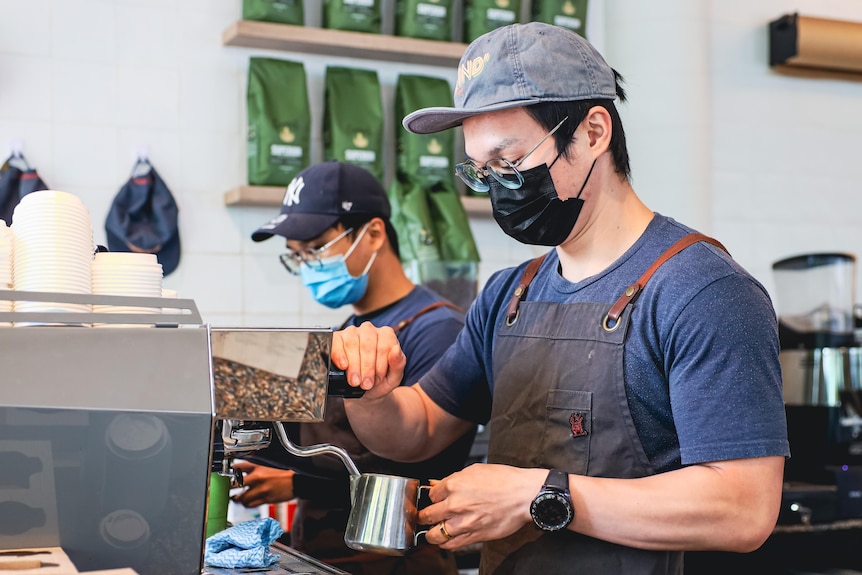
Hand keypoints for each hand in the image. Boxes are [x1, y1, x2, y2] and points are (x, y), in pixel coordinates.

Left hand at [231, 461, 295, 507]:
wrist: (297, 482)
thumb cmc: (284, 474)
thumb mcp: (268, 466)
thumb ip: (254, 468)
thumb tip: (241, 471)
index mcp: (258, 467)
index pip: (237, 467)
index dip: (230, 472)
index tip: (227, 476)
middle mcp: (258, 478)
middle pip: (235, 484)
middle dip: (230, 488)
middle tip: (230, 489)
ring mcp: (261, 489)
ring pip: (241, 498)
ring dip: (239, 499)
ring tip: (239, 498)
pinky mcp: (265, 499)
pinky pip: (250, 504)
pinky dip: (247, 504)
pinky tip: (248, 501)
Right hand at [331, 322, 405, 399]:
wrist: (363, 391)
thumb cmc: (380, 380)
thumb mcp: (394, 377)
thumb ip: (398, 363)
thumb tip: (396, 349)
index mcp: (386, 335)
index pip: (384, 345)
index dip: (380, 365)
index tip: (378, 380)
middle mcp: (369, 330)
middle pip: (368, 345)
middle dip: (367, 368)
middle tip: (366, 384)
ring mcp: (352, 332)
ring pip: (352, 343)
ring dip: (354, 365)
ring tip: (355, 381)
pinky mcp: (337, 338)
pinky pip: (336, 342)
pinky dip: (339, 354)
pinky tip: (343, 365)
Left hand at [418, 464, 546, 548]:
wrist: (524, 495)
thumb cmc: (505, 480)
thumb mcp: (475, 470)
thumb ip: (453, 478)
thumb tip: (437, 483)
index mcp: (454, 485)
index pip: (431, 494)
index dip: (432, 497)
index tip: (433, 499)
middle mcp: (456, 504)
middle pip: (427, 515)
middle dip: (424, 516)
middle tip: (423, 517)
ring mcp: (464, 522)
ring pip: (435, 534)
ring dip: (430, 533)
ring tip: (430, 532)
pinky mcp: (475, 536)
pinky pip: (452, 544)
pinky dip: (445, 544)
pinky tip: (444, 540)